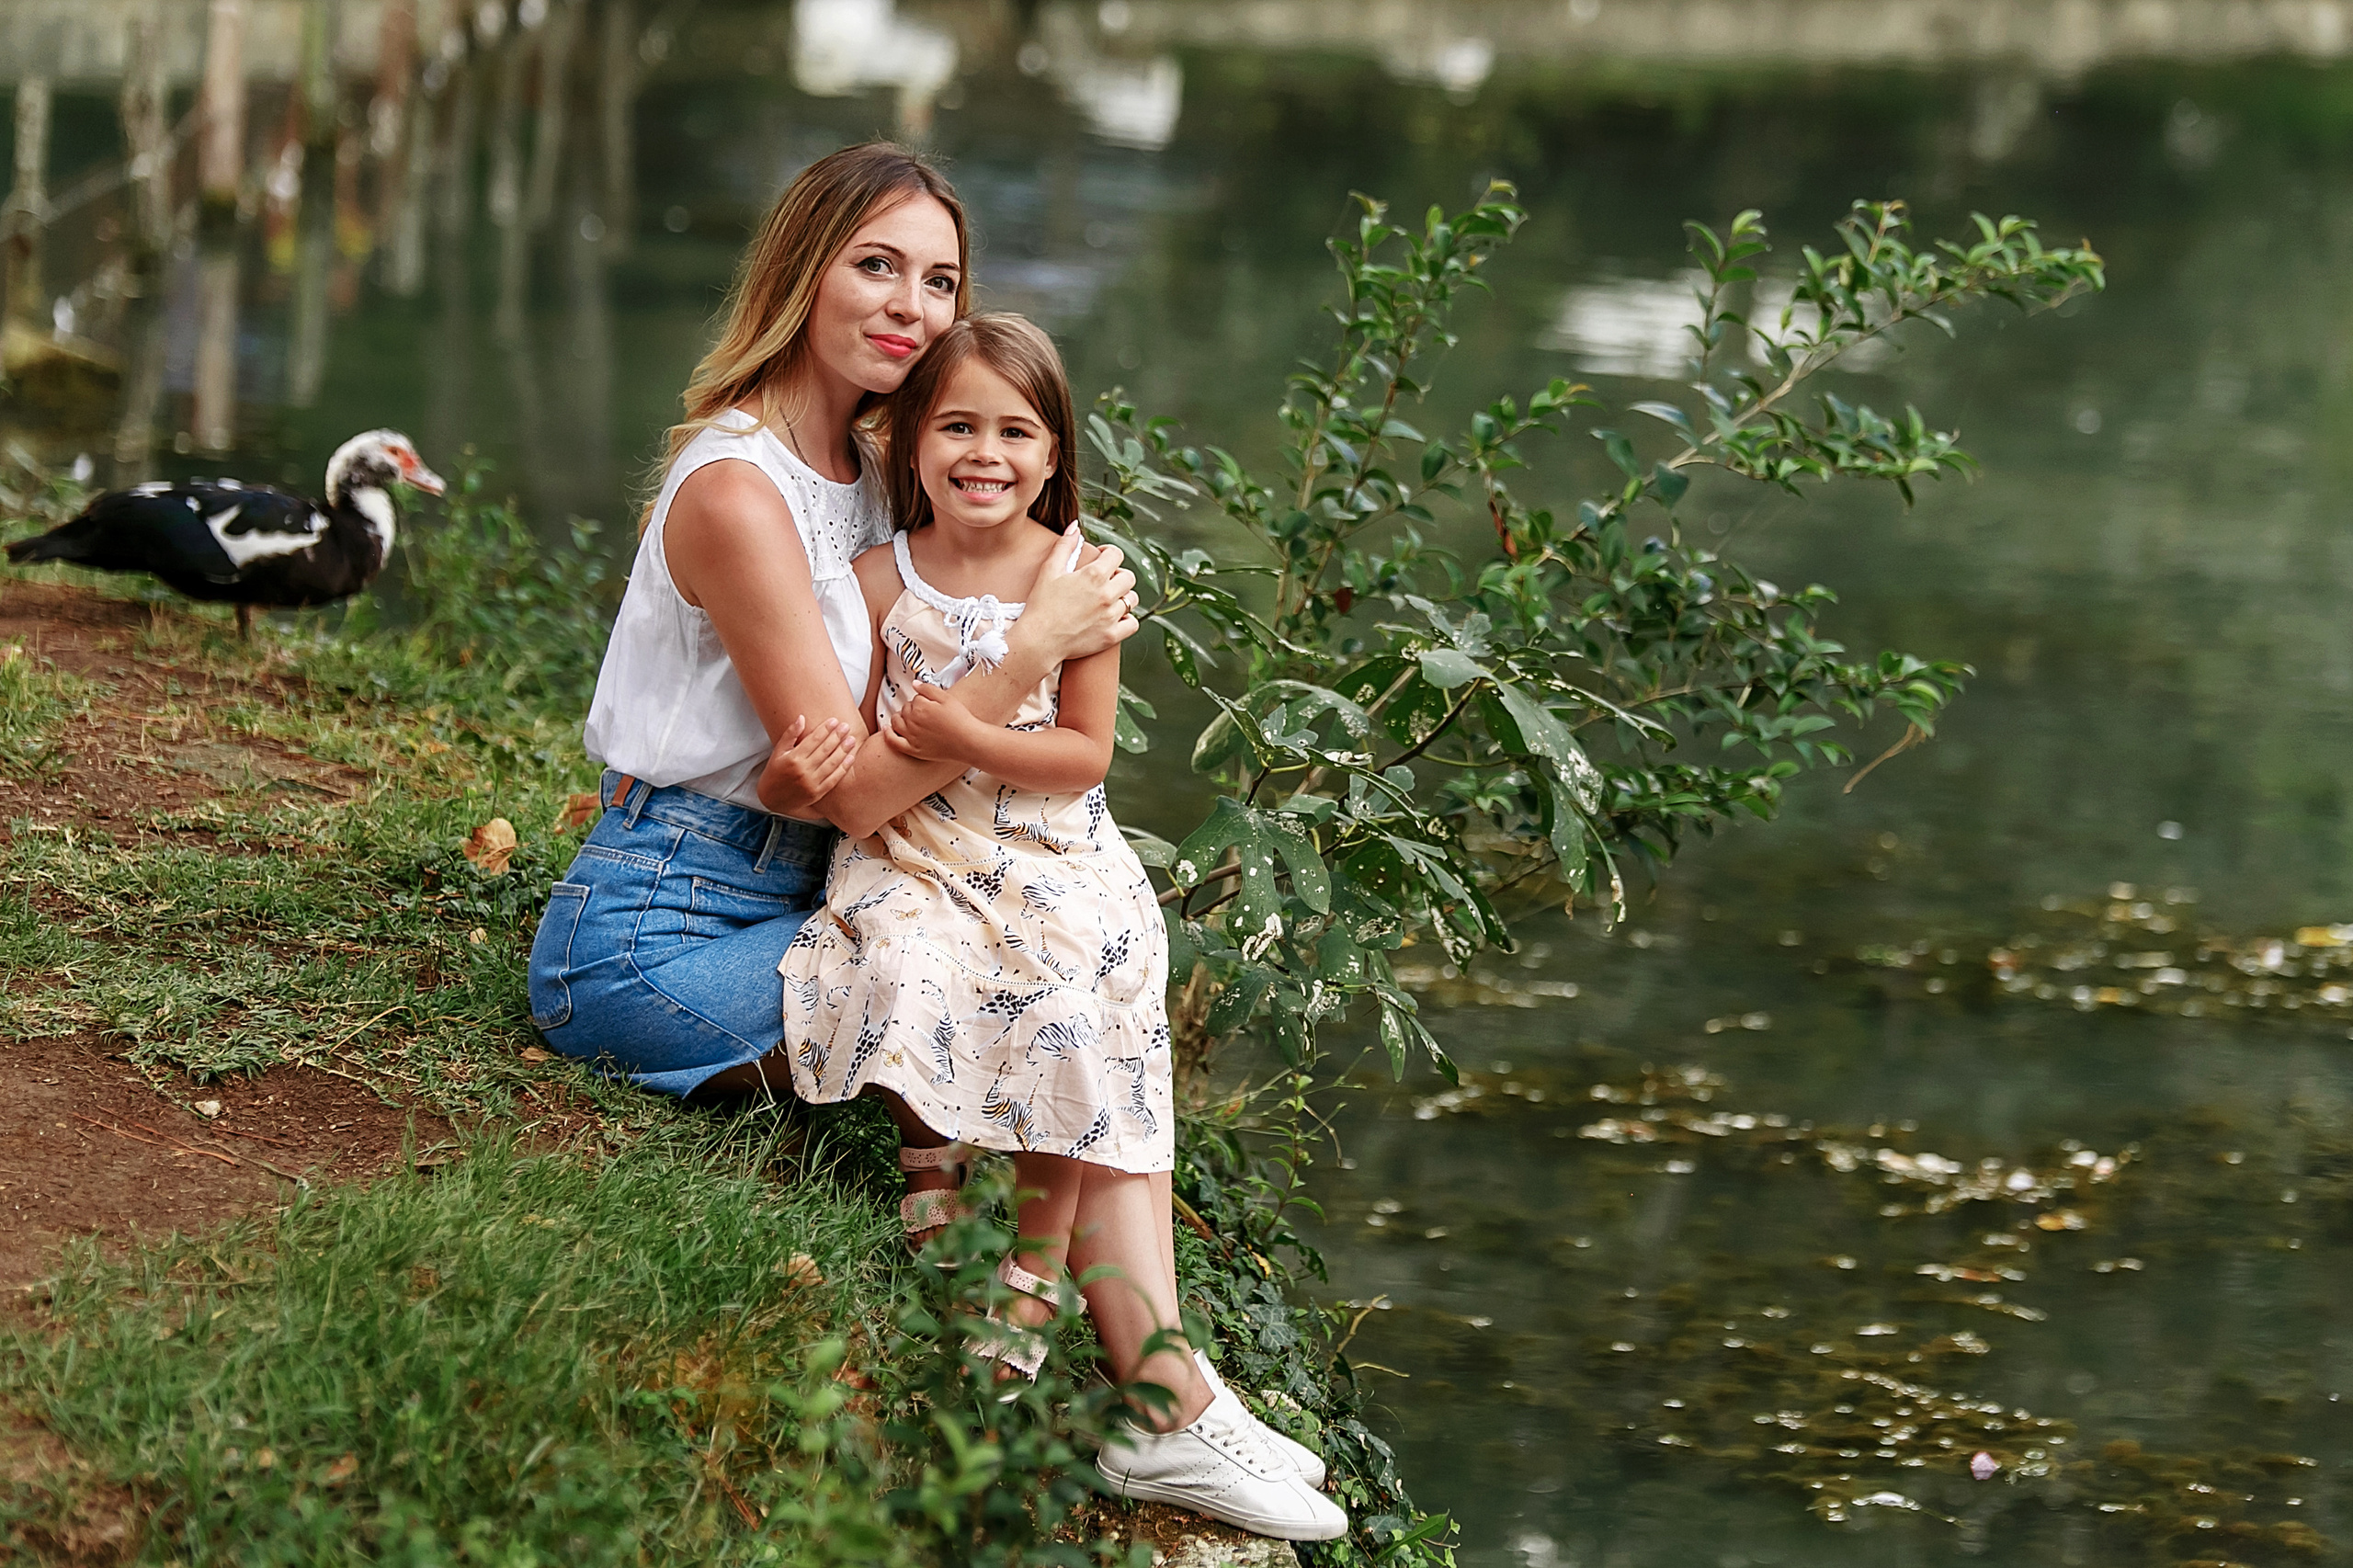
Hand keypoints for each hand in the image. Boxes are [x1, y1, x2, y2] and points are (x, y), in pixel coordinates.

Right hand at [757, 715, 856, 816]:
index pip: (813, 740)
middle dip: (837, 737)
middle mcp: (803, 770)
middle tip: (846, 726)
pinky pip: (834, 778)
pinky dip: (843, 768)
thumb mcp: (778, 752)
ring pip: (831, 763)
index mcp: (793, 758)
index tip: (834, 720)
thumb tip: (802, 717)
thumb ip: (790, 734)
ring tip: (851, 739)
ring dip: (843, 750)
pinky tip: (851, 757)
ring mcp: (811, 783)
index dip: (825, 729)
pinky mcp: (817, 793)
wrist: (772, 799)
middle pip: (825, 750)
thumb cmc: (774, 772)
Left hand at [880, 682, 979, 762]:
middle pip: (904, 709)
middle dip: (912, 708)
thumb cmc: (960, 719)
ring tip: (911, 719)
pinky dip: (888, 734)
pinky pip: (893, 742)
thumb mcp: (947, 698)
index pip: (914, 699)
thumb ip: (928, 689)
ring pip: (896, 722)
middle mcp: (913, 722)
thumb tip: (914, 684)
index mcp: (920, 707)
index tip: (932, 705)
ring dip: (900, 718)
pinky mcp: (913, 750)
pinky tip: (886, 729)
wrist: (969, 742)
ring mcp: (911, 737)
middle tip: (927, 713)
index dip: (923, 700)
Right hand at [1021, 523, 1139, 659]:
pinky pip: (1133, 624)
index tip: (1102, 558)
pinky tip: (1115, 617)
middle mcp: (1107, 594)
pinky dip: (1127, 620)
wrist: (1038, 640)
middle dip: (1118, 575)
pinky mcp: (1111, 636)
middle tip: (1105, 580)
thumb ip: (1064, 546)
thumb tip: (1075, 527)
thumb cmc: (1041, 605)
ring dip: (1123, 596)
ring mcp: (1111, 616)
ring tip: (1109, 599)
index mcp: (1093, 575)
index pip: (1116, 555)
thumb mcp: (1049, 571)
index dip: (1109, 553)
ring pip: (1132, 600)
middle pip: (1128, 577)